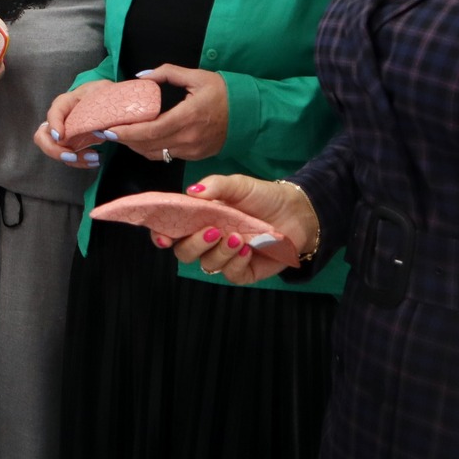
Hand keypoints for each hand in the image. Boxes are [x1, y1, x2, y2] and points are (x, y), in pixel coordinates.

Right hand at [36, 80, 112, 168]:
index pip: (53, 113)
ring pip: (54, 150)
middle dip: (54, 150)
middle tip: (72, 155)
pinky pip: (68, 157)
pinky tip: (95, 160)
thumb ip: (103, 104)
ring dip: (72, 159)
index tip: (60, 136)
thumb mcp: (103, 91)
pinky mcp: (70, 144)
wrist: (105, 99)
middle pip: (42, 137)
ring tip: (94, 157)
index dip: (54, 124)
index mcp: (65, 103)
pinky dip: (81, 162)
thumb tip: (104, 130)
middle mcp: (58, 120)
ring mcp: (62, 134)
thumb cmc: (101, 92)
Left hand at [107, 65, 227, 161]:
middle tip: (107, 131)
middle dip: (125, 140)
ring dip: (136, 146)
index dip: (128, 132)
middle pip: (149, 145)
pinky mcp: (196, 156)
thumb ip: (167, 73)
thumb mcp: (197, 76)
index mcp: (188, 117)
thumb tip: (141, 76)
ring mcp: (193, 150)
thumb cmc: (223, 92)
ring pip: (156, 154)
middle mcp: (189, 138)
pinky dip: (151, 149)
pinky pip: (167, 156)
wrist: (249, 113)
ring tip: (121, 135)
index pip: (151, 130)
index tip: (109, 128)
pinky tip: (141, 140)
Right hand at [165, 175, 315, 284]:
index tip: (163, 237)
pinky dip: (236, 262)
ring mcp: (224, 257)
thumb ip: (215, 185)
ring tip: (238, 238)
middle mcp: (207, 240)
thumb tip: (191, 191)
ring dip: (219, 252)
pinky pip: (230, 274)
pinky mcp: (243, 271)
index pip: (171, 230)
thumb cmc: (263, 197)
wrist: (296, 212)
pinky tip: (247, 250)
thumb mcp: (239, 185)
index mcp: (199, 218)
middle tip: (213, 231)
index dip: (161, 235)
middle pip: (184, 251)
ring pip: (207, 264)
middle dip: (193, 244)